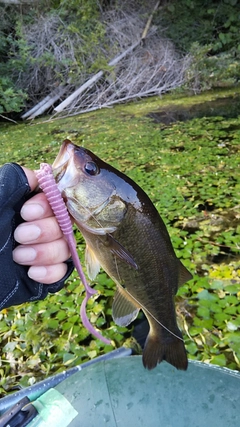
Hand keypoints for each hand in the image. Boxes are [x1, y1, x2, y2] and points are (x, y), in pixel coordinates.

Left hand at [13, 167, 70, 283]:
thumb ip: (11, 182)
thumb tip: (36, 176)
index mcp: (20, 206)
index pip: (53, 198)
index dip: (47, 204)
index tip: (26, 211)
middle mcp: (33, 226)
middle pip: (63, 222)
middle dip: (46, 229)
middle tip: (20, 236)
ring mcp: (38, 252)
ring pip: (64, 246)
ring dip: (46, 251)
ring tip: (18, 256)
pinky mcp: (39, 275)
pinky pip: (61, 271)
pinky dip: (50, 271)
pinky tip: (31, 272)